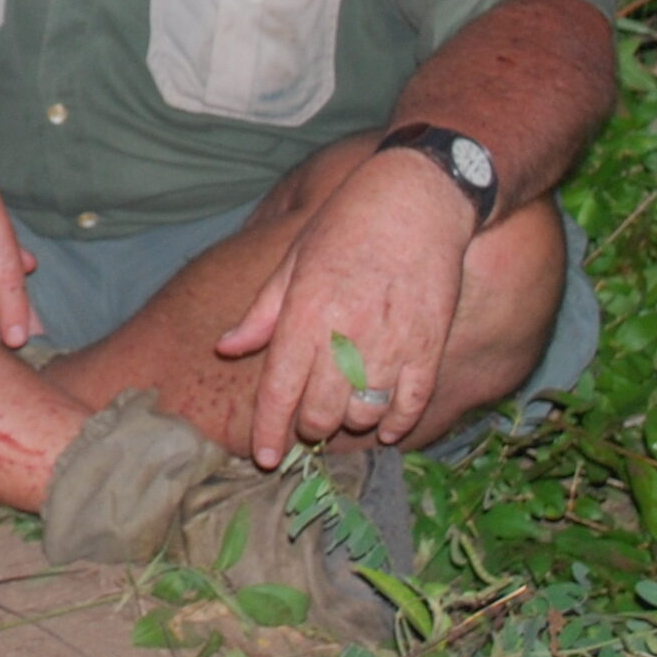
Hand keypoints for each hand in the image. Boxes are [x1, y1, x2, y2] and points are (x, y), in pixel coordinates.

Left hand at [213, 151, 479, 466]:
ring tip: (347, 410)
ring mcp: (390, 344)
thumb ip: (262, 312)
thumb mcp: (293, 259)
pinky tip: (388, 425)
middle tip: (310, 422)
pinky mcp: (429, 346)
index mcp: (304, 314)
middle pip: (320, 413)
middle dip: (310, 427)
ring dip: (351, 422)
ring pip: (364, 415)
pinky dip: (398, 423)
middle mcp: (344, 335)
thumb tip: (227, 348)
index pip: (279, 391)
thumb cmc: (347, 223)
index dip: (270, 433)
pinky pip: (410, 405)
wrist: (418, 197)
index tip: (266, 459)